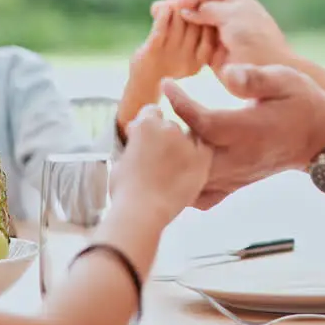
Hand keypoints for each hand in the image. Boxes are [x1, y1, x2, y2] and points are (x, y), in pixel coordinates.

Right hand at [113, 104, 212, 222]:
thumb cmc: (126, 191)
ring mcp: (186, 143)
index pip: (151, 112)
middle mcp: (168, 128)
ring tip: (173, 170)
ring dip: (182, 148)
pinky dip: (197, 157)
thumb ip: (132, 146)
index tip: (147, 137)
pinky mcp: (202, 159)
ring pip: (188, 138)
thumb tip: (135, 142)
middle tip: (159, 158)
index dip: (148, 125)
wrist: (142, 212)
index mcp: (145, 125)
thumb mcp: (121, 161)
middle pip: (170, 126)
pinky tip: (188, 170)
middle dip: (165, 138)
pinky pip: (203, 151)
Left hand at [132, 0, 216, 80]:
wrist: (143, 84)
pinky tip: (164, 4)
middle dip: (193, 3)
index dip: (207, 13)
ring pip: (179, 24)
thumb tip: (199, 6)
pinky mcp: (153, 53)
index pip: (210, 34)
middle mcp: (188, 60)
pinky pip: (160, 30)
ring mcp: (171, 57)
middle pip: (195, 26)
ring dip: (178, 4)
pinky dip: (163, 15)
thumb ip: (193, 34)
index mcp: (200, 61)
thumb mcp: (186, 53)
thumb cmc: (166, 63)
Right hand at [153, 0, 289, 74]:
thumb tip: (187, 10)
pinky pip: (195, 44)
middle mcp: (228, 18)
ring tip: (162, 22)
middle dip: (182, 7)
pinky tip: (172, 40)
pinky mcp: (214, 55)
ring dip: (180, 24)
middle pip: (200, 7)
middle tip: (160, 8)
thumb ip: (209, 9)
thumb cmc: (255, 40)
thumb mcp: (233, 16)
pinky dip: (185, 41)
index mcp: (237, 3)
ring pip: (195, 26)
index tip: (181, 2)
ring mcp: (221, 37)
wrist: (267, 73)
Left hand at [163, 63, 324, 209]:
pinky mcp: (237, 183)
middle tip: (146, 118)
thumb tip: (226, 72)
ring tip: (154, 144)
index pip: (203, 121)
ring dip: (171, 166)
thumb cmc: (303, 103)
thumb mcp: (284, 80)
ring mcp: (237, 175)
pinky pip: (205, 196)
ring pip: (193, 181)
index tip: (165, 85)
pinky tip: (175, 172)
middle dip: (164, 140)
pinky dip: (184, 189)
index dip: (180, 104)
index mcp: (247, 130)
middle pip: (189, 158)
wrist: (323, 139)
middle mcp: (239, 157)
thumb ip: (254, 77)